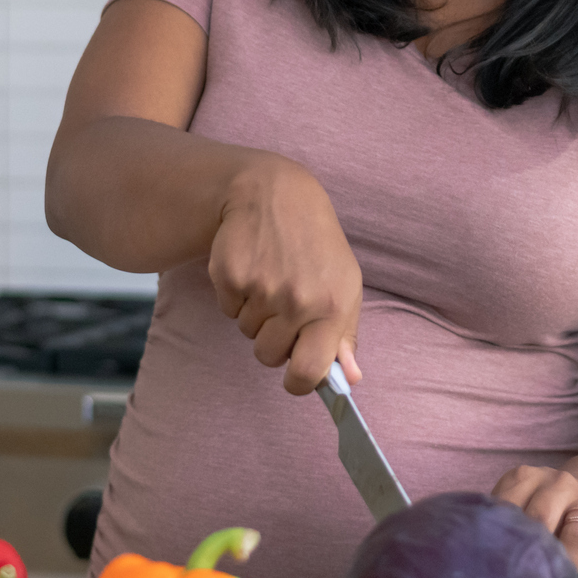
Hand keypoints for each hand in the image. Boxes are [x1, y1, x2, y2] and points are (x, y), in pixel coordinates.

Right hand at [208, 155, 364, 395]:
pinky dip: (236, 296)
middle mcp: (298, 300)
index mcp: (333, 307)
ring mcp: (262, 289)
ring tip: (270, 278)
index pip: (309, 372)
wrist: (276, 195)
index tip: (294, 377)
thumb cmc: (316, 245)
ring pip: (247, 332)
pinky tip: (253, 268)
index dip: (298, 383)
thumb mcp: (344, 284)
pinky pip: (228, 310)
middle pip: (269, 356)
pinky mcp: (230, 277)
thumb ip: (345, 336)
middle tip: (284, 305)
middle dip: (273, 339)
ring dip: (255, 314)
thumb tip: (349, 379)